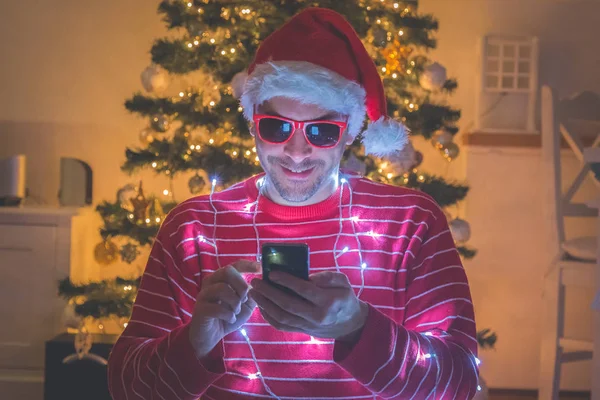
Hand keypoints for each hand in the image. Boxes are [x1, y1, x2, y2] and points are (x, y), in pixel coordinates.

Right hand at [189, 260, 259, 357]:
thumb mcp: (246, 306)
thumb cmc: (228, 317)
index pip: (234, 265)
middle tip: (244, 299)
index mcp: (221, 279)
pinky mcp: (200, 309)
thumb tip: (263, 286)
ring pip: (222, 288)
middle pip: (227, 271)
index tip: (260, 268)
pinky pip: (217, 308)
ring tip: (236, 311)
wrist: (211, 336)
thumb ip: (253, 295)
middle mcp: (211, 283)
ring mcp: (204, 295)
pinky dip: (229, 315)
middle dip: (240, 285)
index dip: (247, 265)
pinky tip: (231, 319)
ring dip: (235, 302)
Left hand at [249, 271, 368, 340]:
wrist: (349, 324)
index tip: (272, 273)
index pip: (304, 290)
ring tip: (254, 293)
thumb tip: (306, 276)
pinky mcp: (302, 331)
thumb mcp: (343, 282)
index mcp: (328, 301)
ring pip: (282, 317)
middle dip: (269, 293)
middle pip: (288, 304)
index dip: (286, 281)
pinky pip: (281, 326)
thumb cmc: (344, 297)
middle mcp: (317, 316)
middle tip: (256, 282)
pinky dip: (268, 316)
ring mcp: (308, 326)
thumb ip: (327, 277)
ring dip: (265, 305)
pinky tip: (261, 306)